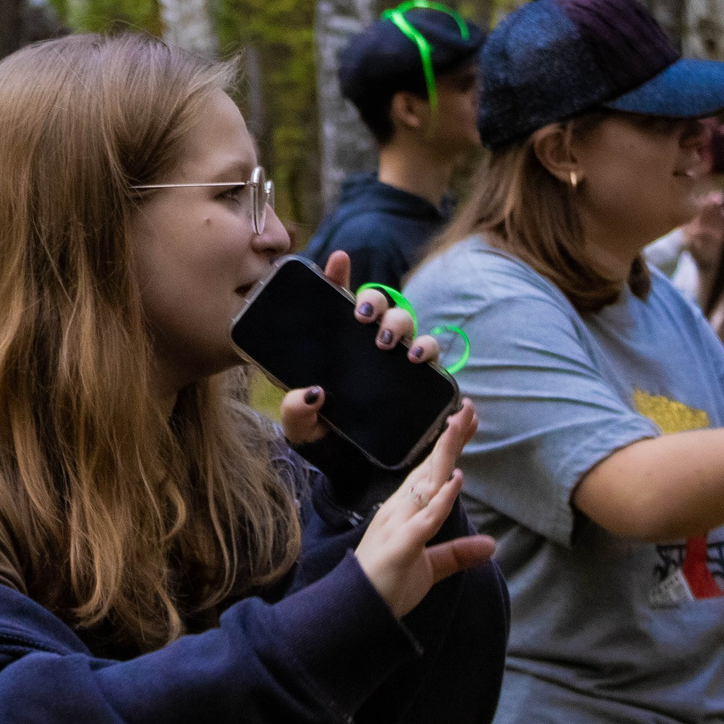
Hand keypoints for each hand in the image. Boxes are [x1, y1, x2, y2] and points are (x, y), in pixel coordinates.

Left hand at [278, 251, 444, 444]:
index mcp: (332, 342)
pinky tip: (417, 358)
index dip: (338, 274)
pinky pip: (428, 350)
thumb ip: (296, 412)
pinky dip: (427, 348)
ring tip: (387, 342)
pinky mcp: (414, 373)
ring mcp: (391, 354)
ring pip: (402, 319)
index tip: (338, 260)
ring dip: (398, 322)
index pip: (334, 299)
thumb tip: (311, 394)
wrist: (352, 463)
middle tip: (363, 316)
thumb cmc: (321, 433)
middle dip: (373, 299)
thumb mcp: (300, 426)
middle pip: (375, 302)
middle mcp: (364, 341)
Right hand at [353, 403, 497, 616]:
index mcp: (405, 512)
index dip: (449, 446)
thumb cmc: (386, 588)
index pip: (430, 472)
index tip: (467, 421)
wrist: (355, 614)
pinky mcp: (402, 545)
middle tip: (469, 407)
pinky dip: (442, 498)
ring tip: (462, 425)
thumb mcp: (430, 569)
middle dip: (450, 437)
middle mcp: (400, 510)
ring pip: (427, 483)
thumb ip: (457, 555)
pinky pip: (426, 518)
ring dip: (446, 454)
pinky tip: (456, 479)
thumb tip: (490, 545)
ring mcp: (399, 525)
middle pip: (430, 468)